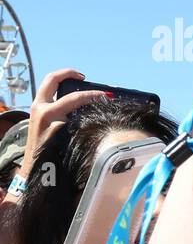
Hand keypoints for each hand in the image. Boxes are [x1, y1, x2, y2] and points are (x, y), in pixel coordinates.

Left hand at [12, 69, 107, 185]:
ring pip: (47, 85)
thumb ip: (80, 122)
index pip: (74, 98)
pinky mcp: (36, 114)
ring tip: (77, 82)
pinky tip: (70, 98)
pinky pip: (47, 95)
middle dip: (68, 74)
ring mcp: (36, 109)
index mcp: (48, 113)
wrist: (34, 169)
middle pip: (52, 79)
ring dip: (62, 81)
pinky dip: (59, 91)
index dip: (93, 95)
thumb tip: (95, 112)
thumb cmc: (53, 157)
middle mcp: (39, 107)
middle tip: (83, 77)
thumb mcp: (70, 139)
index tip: (106, 96)